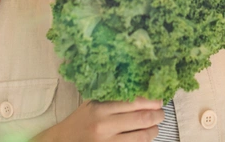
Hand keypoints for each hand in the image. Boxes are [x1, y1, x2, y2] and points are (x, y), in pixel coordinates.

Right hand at [35, 99, 163, 141]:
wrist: (62, 141)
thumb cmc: (81, 119)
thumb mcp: (93, 102)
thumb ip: (112, 95)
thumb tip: (140, 87)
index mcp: (101, 107)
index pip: (134, 101)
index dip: (152, 100)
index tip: (159, 99)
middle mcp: (105, 125)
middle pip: (142, 118)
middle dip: (158, 115)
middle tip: (162, 112)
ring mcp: (108, 141)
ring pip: (142, 136)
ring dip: (154, 130)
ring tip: (156, 126)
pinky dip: (143, 141)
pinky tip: (145, 136)